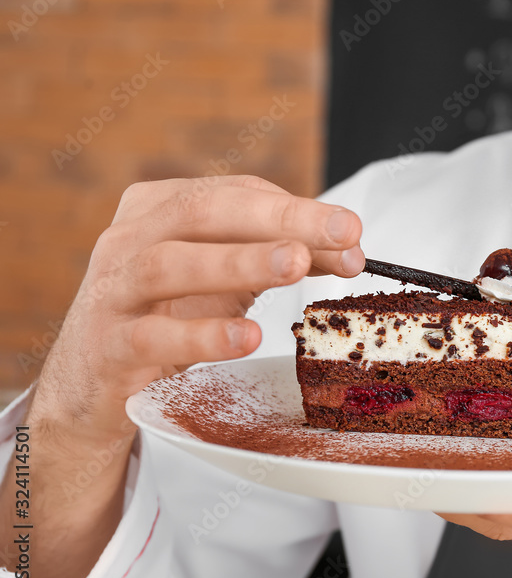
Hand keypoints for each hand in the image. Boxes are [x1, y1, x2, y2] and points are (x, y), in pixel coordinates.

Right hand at [5, 175, 363, 577]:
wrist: (93, 382)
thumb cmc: (167, 316)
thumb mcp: (226, 281)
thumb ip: (283, 259)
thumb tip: (351, 252)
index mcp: (159, 208)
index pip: (235, 194)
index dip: (296, 209)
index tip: (351, 229)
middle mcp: (129, 238)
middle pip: (204, 213)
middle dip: (278, 220)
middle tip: (340, 232)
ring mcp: (112, 291)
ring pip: (170, 264)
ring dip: (238, 262)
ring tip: (295, 264)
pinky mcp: (107, 346)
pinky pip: (153, 336)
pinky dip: (203, 335)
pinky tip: (248, 336)